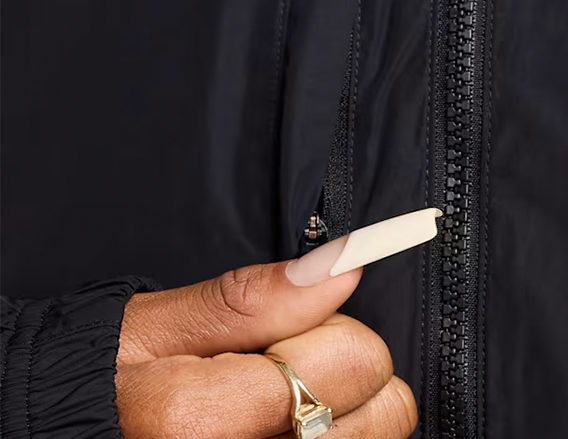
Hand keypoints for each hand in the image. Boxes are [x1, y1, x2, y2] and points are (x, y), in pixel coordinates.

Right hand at [115, 254, 416, 438]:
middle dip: (342, 371)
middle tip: (277, 369)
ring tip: (277, 401)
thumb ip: (252, 298)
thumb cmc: (106, 381)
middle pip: (382, 411)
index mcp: (204, 423)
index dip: (329, 328)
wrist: (64, 434)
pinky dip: (332, 434)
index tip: (284, 331)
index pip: (357, 361)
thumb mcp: (160, 325)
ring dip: (340, 409)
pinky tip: (284, 426)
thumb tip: (342, 267)